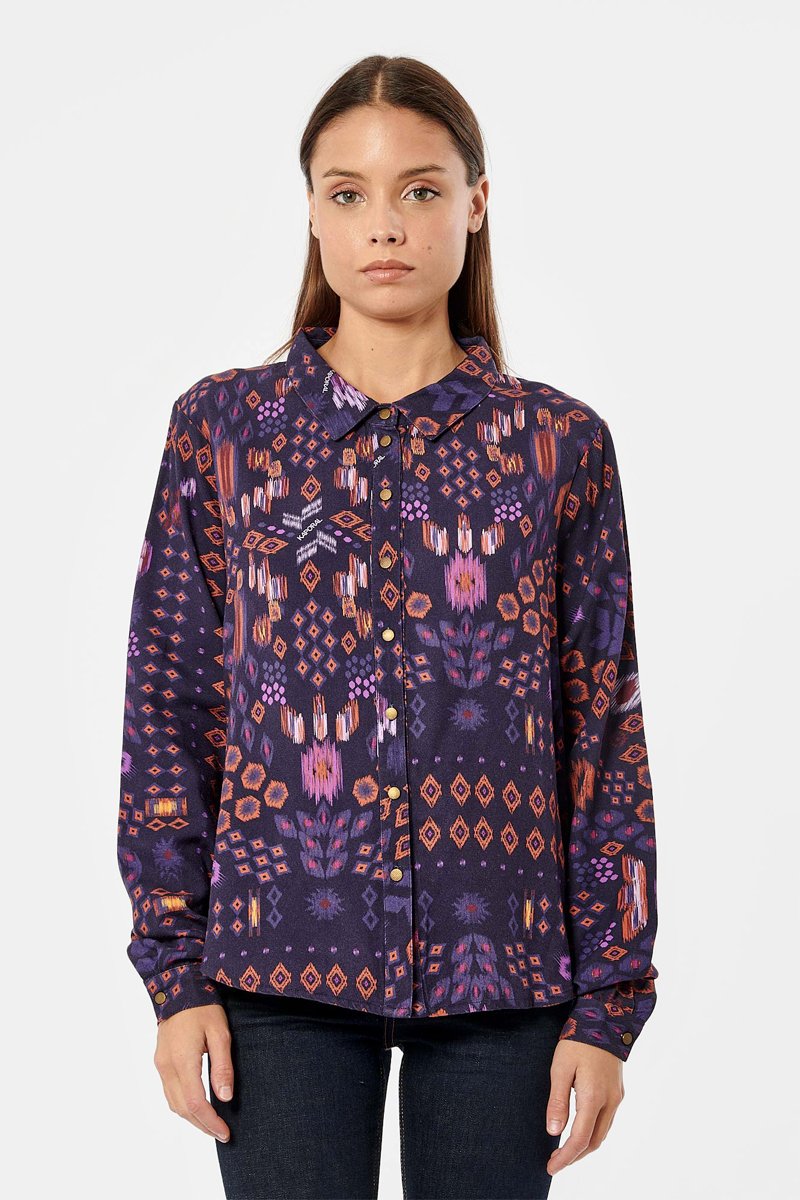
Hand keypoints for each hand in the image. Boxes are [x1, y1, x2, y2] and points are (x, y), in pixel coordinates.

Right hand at [153, 1003, 234, 1141]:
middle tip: (222, 1133)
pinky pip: (169, 1092)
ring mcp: (160, 1064)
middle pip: (182, 1108)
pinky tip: (196, 1106)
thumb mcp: (220, 1032)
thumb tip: (225, 1097)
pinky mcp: (160, 1061)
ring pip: (173, 1103)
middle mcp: (166, 1066)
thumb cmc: (203, 1007)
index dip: (210, 1121)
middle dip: (202, 1125)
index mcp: (182, 1060)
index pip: (194, 1102)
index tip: (225, 1132)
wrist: (179, 988)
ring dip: (191, 1118)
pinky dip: (183, 1105)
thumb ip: (222, 1065)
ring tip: (211, 1124)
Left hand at [545, 1041, 624, 1174]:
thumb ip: (557, 1101)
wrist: (605, 1018)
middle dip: (575, 1156)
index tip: (551, 1167)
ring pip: (602, 1133)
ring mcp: (616, 1096)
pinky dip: (592, 1132)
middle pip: (593, 1142)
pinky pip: (606, 1121)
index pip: (579, 1139)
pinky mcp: (618, 1090)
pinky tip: (580, 1129)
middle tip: (556, 1162)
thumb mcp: (560, 1068)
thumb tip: (553, 1132)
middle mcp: (609, 1101)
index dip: (565, 1157)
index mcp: (593, 1098)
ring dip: (584, 1146)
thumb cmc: (578, 1040)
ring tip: (565, 1150)